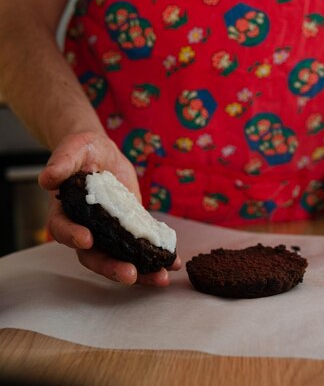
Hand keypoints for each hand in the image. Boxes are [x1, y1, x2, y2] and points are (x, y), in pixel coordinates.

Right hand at [38, 131, 181, 285]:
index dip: (72, 236)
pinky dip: (157, 258)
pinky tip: (173, 263)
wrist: (104, 154)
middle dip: (111, 267)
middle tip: (130, 274)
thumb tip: (47, 178)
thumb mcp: (75, 148)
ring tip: (161, 278)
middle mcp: (86, 228)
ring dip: (140, 272)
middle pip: (94, 255)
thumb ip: (62, 161)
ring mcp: (109, 234)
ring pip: (120, 259)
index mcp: (66, 211)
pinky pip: (141, 249)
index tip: (87, 240)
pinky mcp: (130, 232)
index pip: (63, 229)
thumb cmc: (85, 150)